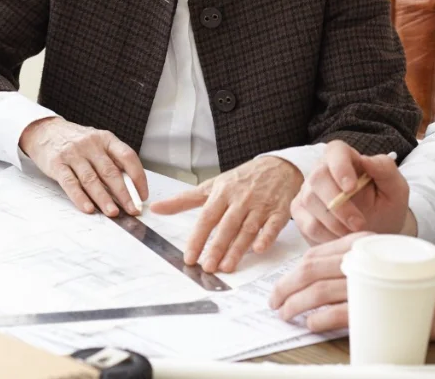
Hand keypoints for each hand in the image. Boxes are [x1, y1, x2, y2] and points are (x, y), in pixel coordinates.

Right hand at [19, 117, 147, 216]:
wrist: (45, 131)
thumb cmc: (76, 141)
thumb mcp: (97, 143)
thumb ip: (111, 160)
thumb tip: (129, 188)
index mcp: (106, 138)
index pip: (128, 157)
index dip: (138, 177)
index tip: (142, 195)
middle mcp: (91, 144)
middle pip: (110, 171)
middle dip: (124, 193)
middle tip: (132, 209)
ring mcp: (73, 153)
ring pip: (91, 179)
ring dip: (103, 199)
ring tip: (113, 213)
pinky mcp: (57, 164)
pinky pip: (70, 183)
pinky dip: (80, 197)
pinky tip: (88, 208)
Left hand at [150, 156, 302, 273]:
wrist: (278, 166)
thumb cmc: (242, 179)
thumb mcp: (213, 185)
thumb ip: (184, 200)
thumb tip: (155, 208)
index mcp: (223, 192)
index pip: (207, 217)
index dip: (198, 238)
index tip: (190, 257)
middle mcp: (241, 199)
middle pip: (226, 226)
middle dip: (217, 247)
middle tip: (207, 267)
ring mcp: (260, 205)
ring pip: (247, 229)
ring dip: (238, 249)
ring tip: (226, 267)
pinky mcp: (279, 211)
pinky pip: (273, 225)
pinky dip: (267, 237)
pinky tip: (259, 249)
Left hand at [269, 233, 434, 337]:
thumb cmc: (430, 280)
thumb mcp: (391, 262)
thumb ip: (362, 267)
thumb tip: (327, 285)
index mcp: (365, 243)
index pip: (316, 254)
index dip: (292, 271)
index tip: (281, 285)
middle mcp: (365, 256)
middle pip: (311, 270)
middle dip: (286, 287)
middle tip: (274, 302)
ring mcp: (373, 281)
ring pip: (320, 290)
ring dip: (296, 304)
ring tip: (287, 314)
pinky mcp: (383, 306)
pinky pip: (341, 311)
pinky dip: (320, 318)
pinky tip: (311, 323)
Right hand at [291, 140, 409, 243]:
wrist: (378, 232)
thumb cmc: (387, 207)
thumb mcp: (396, 189)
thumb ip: (385, 170)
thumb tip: (365, 159)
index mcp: (346, 158)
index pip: (336, 151)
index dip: (340, 167)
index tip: (351, 187)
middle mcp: (322, 170)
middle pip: (318, 177)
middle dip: (339, 204)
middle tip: (359, 224)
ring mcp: (308, 191)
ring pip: (310, 202)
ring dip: (335, 223)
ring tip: (355, 234)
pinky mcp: (300, 212)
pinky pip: (308, 224)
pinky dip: (326, 236)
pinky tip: (341, 239)